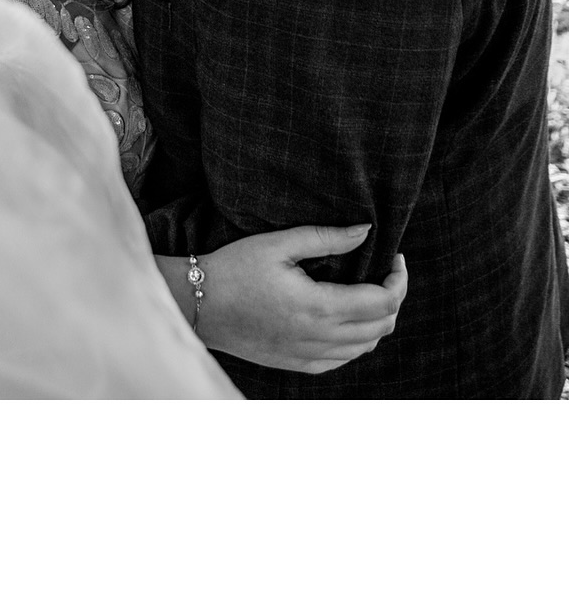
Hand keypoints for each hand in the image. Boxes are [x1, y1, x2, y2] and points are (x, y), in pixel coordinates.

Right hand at [189, 225, 407, 373]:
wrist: (197, 304)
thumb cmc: (234, 268)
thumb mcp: (278, 244)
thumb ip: (326, 238)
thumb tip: (366, 232)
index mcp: (318, 306)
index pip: (383, 302)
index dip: (398, 280)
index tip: (395, 259)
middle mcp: (318, 337)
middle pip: (382, 326)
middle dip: (393, 298)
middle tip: (385, 273)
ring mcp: (308, 354)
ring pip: (366, 347)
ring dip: (377, 321)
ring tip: (369, 294)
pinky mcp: (296, 363)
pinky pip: (342, 360)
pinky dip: (357, 342)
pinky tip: (346, 321)